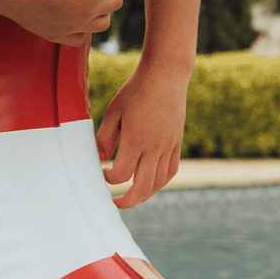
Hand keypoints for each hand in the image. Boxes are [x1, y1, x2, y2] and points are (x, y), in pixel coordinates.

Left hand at [97, 61, 189, 208]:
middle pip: (142, 187)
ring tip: (132, 196)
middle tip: (115, 203)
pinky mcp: (177, 142)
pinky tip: (151, 182)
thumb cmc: (136, 90)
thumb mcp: (113, 111)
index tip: (102, 172)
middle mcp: (154, 147)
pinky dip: (160, 182)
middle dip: (127, 201)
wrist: (166, 75)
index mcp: (136, 140)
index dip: (108, 179)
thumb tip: (103, 159)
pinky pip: (171, 170)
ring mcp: (168, 146)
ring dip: (144, 194)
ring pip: (159, 183)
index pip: (121, 174)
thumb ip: (105, 138)